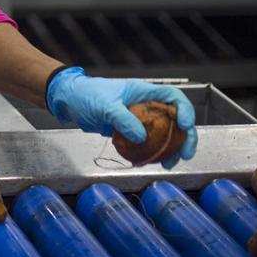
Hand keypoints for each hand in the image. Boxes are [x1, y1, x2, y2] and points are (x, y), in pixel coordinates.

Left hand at [47, 67, 196, 168]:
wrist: (71, 101)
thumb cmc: (87, 95)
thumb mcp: (105, 105)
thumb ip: (124, 120)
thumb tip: (141, 138)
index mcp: (144, 92)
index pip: (173, 97)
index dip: (185, 110)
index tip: (184, 125)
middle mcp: (146, 105)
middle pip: (175, 119)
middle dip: (185, 137)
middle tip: (185, 154)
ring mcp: (140, 118)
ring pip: (164, 134)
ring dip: (170, 149)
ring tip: (169, 164)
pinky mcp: (131, 131)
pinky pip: (147, 143)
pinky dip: (152, 153)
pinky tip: (150, 163)